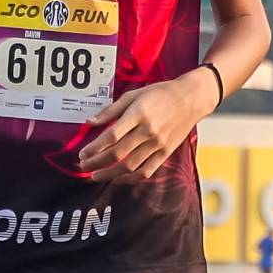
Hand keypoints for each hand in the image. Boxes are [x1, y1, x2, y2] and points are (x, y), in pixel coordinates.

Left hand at [76, 72, 215, 181]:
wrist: (190, 99)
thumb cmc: (160, 94)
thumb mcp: (133, 95)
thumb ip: (110, 110)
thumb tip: (89, 122)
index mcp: (138, 114)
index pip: (111, 136)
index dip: (94, 148)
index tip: (82, 153)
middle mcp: (148, 131)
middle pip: (117, 153)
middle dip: (97, 163)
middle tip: (84, 166)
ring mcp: (158, 144)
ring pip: (130, 166)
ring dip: (110, 174)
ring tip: (96, 176)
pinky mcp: (166, 152)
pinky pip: (146, 171)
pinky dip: (130, 178)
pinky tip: (117, 178)